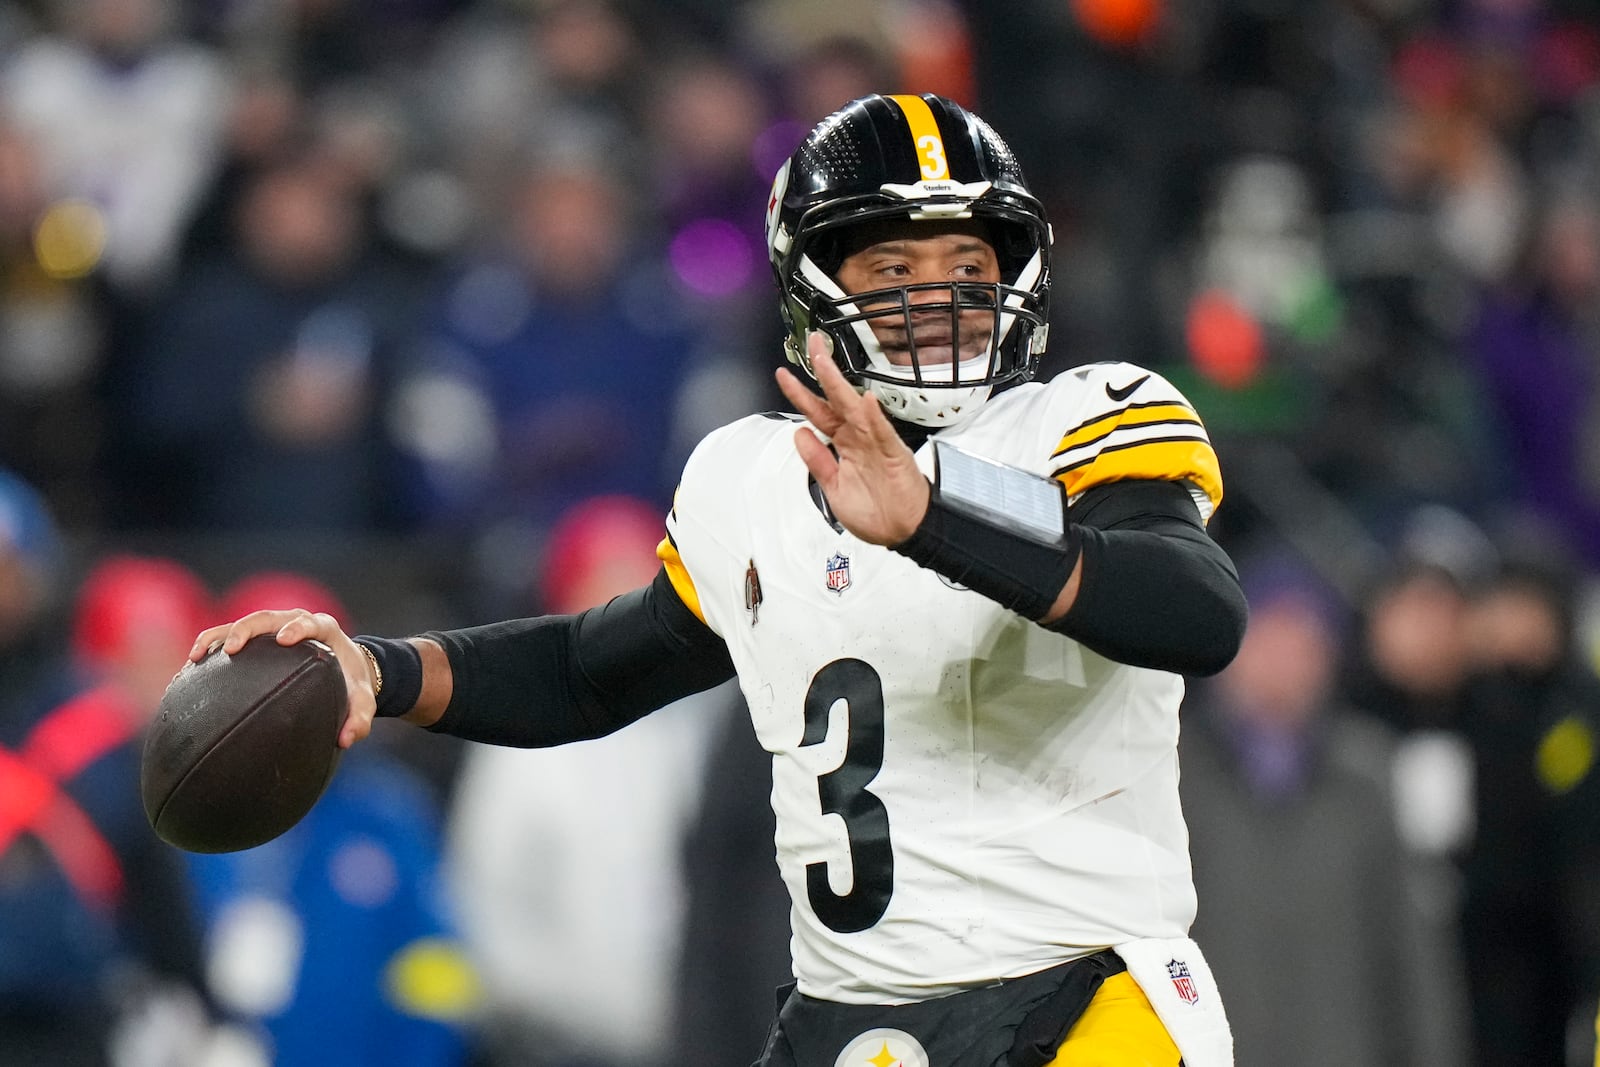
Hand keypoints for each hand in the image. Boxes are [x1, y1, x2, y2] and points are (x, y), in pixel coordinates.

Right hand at [189, 609, 377, 748]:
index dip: (297, 627)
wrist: (346, 669)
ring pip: (243, 624)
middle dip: (247, 629)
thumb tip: (346, 739)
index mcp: (324, 630)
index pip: (310, 623)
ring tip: (196, 656)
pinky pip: (229, 635)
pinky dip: (211, 645)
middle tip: (230, 649)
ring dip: (218, 636)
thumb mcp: (362, 701)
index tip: (284, 639)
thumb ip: (359, 719)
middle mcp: (296, 622)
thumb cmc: (353, 684)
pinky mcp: (259, 638)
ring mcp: (275, 627)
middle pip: (268, 617)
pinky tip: (192, 666)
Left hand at [775, 332, 930, 545]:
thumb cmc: (875, 512)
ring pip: (855, 408)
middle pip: (837, 398)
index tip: (783, 375)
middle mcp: (859, 437)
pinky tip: (867, 402)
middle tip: (812, 344)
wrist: (904, 531)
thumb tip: (799, 434)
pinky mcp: (893, 455)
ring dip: (840, 385)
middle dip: (823, 371)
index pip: (819, 413)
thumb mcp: (834, 488)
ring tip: (825, 363)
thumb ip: (818, 461)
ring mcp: (876, 443)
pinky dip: (875, 418)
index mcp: (845, 444)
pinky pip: (883, 434)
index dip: (801, 394)